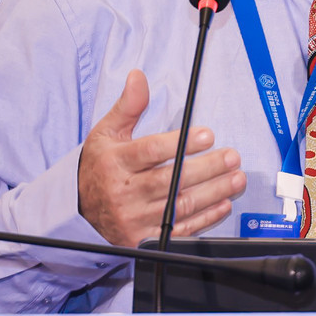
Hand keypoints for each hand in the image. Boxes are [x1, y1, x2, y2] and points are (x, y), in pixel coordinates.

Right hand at [77, 69, 246, 246]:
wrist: (79, 209)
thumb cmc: (99, 167)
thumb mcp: (106, 132)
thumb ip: (128, 106)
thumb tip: (138, 76)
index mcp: (116, 163)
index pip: (151, 152)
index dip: (181, 144)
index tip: (207, 135)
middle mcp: (124, 192)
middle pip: (171, 181)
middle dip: (207, 168)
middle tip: (232, 156)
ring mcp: (134, 219)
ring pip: (180, 206)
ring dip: (213, 192)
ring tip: (236, 177)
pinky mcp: (143, 239)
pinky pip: (179, 231)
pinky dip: (204, 219)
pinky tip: (223, 204)